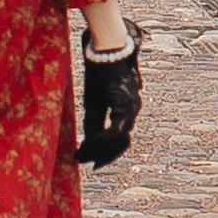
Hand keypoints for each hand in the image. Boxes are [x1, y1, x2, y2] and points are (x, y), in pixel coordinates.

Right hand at [76, 27, 140, 166]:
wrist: (107, 52)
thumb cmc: (101, 72)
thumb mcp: (94, 100)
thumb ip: (95, 120)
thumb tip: (89, 141)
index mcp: (126, 110)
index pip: (120, 138)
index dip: (106, 152)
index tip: (92, 162)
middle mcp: (132, 112)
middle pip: (121, 143)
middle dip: (104, 156)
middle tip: (90, 165)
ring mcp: (131, 110)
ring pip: (117, 140)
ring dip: (100, 150)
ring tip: (85, 157)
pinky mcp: (125, 106)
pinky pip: (112, 130)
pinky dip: (99, 139)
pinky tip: (88, 144)